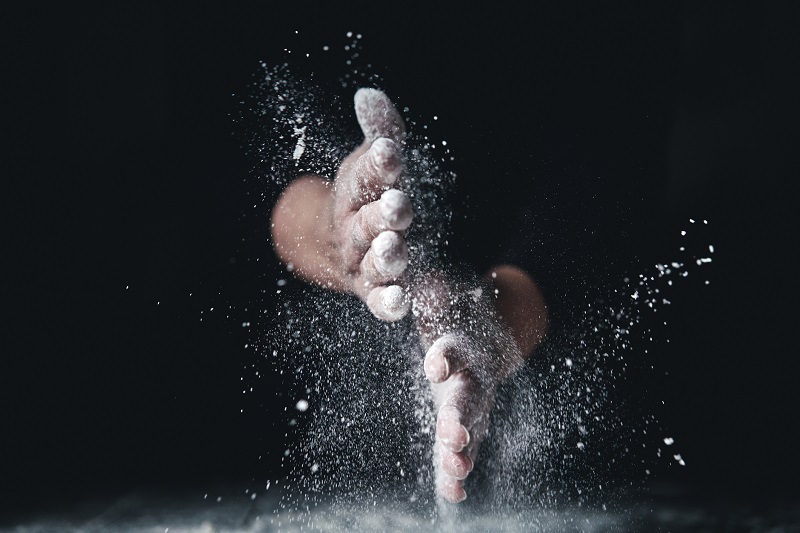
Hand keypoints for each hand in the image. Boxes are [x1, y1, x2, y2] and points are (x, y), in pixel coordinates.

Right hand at [271, 88, 413, 320]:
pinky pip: (379, 301)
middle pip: (367, 223)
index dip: (377, 165)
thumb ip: (381, 133)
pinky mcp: (374, 293)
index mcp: (355, 194)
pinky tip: (402, 301)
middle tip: (399, 204)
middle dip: (383, 214)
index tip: (391, 151)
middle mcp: (355, 230)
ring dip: (385, 257)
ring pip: (373, 262)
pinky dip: (388, 303)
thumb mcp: (375, 163)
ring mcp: (363, 264)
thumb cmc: (367, 198)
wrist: (344, 248)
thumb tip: (369, 95)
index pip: (364, 176)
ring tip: (396, 249)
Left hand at [413, 269, 540, 502]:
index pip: (454, 348)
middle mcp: (473, 378)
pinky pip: (461, 451)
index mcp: (463, 344)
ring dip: (462, 452)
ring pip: (471, 431)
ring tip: (456, 470)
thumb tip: (428, 281)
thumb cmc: (456, 313)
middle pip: (468, 399)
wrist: (486, 334)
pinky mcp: (464, 426)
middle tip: (455, 436)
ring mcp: (472, 406)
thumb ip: (434, 292)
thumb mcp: (443, 297)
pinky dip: (456, 473)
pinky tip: (454, 494)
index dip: (446, 355)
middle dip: (461, 417)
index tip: (435, 364)